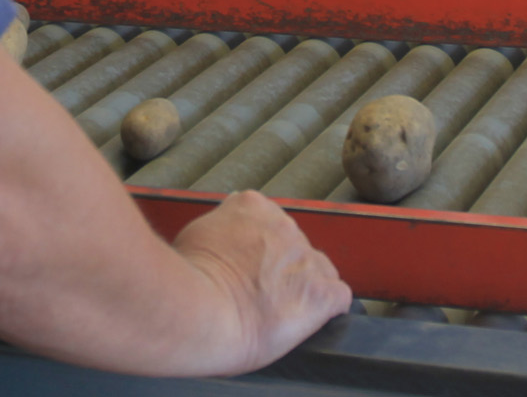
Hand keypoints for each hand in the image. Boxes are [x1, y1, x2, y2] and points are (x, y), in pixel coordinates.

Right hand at [172, 191, 350, 371]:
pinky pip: (339, 296)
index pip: (268, 223)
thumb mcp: (193, 234)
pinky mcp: (320, 293)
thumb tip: (223, 234)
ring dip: (305, 287)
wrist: (200, 311)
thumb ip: (218, 229)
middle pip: (294, 246)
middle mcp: (284, 225)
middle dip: (282, 269)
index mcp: (252, 206)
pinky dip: (328, 309)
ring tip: (282, 312)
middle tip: (259, 295)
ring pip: (320, 269)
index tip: (248, 268)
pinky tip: (311, 321)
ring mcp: (305, 258)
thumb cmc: (188, 280)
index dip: (259, 251)